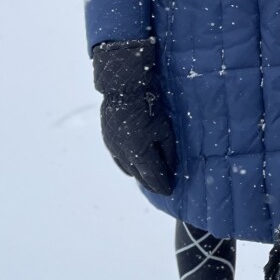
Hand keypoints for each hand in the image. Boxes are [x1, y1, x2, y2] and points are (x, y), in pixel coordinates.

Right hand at [91, 39, 177, 194]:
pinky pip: (119, 160)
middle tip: (162, 187)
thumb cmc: (150, 106)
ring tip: (150, 178)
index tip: (171, 190)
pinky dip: (129, 166)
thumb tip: (171, 168)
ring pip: (128, 170)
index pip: (153, 178)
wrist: (123, 88)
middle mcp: (125, 155)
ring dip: (140, 175)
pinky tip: (135, 165)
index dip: (163, 186)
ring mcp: (114, 148)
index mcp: (140, 154)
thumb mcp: (165, 129)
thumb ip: (168, 151)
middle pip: (140, 177)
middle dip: (152, 183)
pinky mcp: (108, 140)